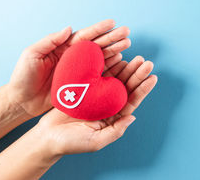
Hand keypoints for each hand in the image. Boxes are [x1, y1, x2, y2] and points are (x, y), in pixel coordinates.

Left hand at [8, 19, 130, 117]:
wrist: (21, 102)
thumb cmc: (23, 77)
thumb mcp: (31, 54)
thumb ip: (50, 41)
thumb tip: (69, 28)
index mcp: (63, 47)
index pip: (84, 35)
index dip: (98, 29)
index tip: (112, 22)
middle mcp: (74, 57)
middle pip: (97, 44)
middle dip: (112, 38)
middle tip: (127, 32)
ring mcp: (79, 71)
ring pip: (101, 57)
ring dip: (115, 50)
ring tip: (127, 44)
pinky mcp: (82, 84)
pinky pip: (99, 74)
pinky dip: (111, 67)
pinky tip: (121, 61)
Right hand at [36, 56, 156, 153]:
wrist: (46, 137)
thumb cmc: (70, 143)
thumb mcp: (95, 141)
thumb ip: (115, 131)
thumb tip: (133, 117)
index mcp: (113, 116)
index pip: (131, 100)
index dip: (143, 89)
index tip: (153, 77)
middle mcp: (107, 104)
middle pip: (126, 86)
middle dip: (137, 74)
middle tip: (147, 62)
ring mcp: (96, 95)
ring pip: (115, 78)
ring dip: (126, 68)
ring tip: (136, 58)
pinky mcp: (84, 87)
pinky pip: (98, 74)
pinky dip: (107, 65)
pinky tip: (117, 56)